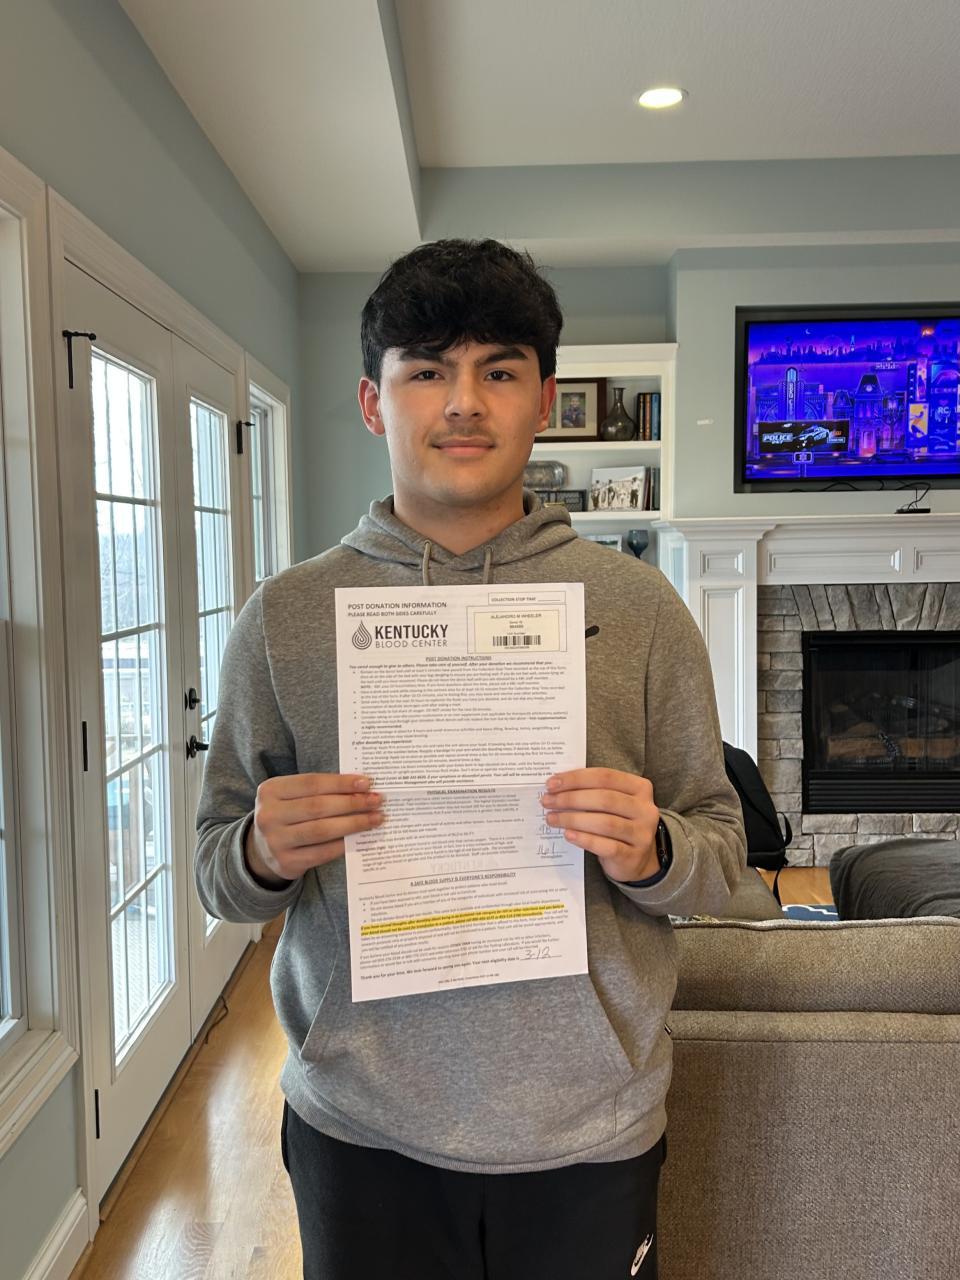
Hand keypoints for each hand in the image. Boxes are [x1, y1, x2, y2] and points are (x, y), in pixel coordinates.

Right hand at [244, 773, 382, 885]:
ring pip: (322, 830)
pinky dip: (343, 844)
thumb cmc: (288, 814)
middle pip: (318, 806)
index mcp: (270, 790)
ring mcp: (275, 841)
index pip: (312, 783)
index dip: (341, 783)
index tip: (367, 783)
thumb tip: (362, 788)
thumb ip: (320, 790)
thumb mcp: (293, 796)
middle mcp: (268, 815)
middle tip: (376, 801)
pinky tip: (359, 837)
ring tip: (375, 818)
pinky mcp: (286, 862)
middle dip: (352, 803)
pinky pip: (322, 852)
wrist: (262, 849)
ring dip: (353, 823)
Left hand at [541, 768, 659, 882]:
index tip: (551, 784)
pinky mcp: (633, 856)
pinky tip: (568, 835)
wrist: (637, 858)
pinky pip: (606, 846)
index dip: (576, 778)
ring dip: (573, 819)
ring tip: (552, 818)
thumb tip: (556, 785)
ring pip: (605, 823)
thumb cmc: (618, 823)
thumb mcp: (612, 803)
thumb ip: (591, 791)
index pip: (605, 777)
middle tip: (548, 801)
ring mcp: (642, 834)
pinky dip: (585, 839)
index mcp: (640, 788)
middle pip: (604, 799)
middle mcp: (645, 809)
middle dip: (571, 798)